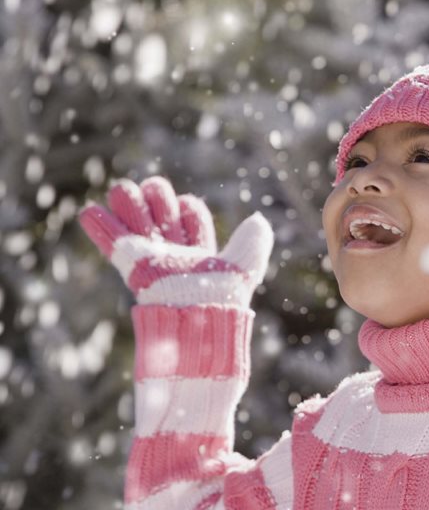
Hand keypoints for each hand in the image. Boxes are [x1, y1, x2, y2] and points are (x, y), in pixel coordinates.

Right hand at [78, 176, 273, 307]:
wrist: (196, 322)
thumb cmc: (223, 300)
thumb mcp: (244, 269)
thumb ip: (252, 244)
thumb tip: (258, 220)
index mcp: (202, 254)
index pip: (192, 219)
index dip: (188, 208)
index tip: (186, 206)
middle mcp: (175, 255)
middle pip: (162, 215)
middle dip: (157, 197)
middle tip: (153, 188)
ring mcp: (152, 261)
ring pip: (138, 225)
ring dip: (129, 204)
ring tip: (123, 189)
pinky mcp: (133, 268)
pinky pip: (114, 245)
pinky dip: (101, 228)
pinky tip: (90, 212)